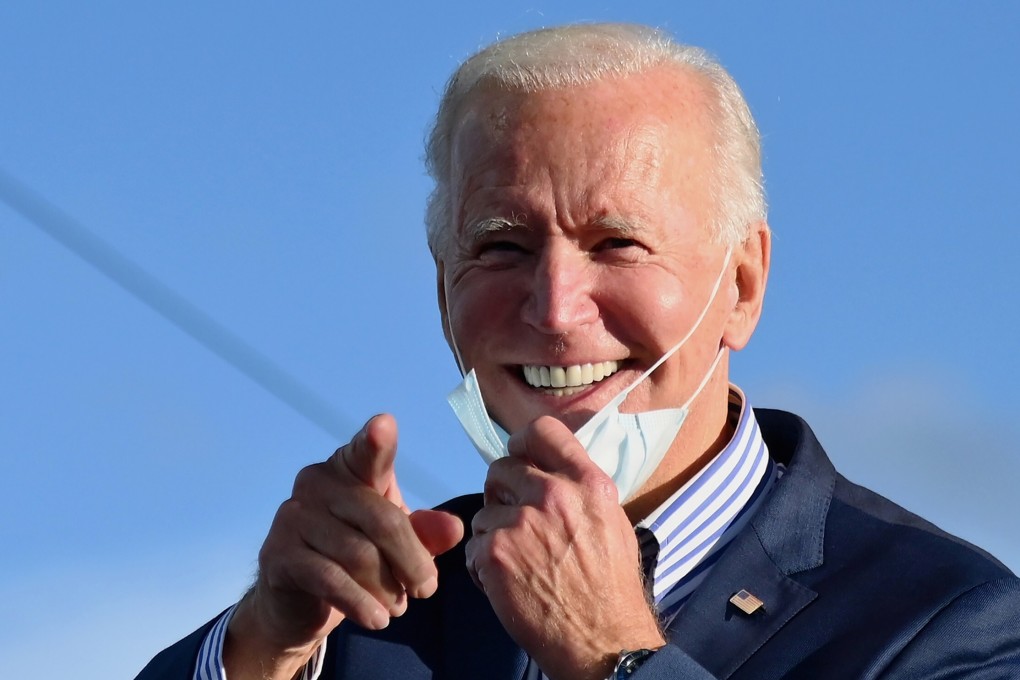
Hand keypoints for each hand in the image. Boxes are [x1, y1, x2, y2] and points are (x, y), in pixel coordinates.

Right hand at [224, 414, 464, 679]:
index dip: (375, 441)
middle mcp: (317, 483)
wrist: (297, 602)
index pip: (366, 453)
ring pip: (360, 555)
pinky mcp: (279, 554)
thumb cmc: (355, 557)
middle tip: (426, 589)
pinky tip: (377, 619)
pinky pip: (331, 579)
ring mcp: (293, 516)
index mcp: (349, 469)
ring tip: (398, 606)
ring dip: (388, 588)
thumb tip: (454, 528)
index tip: (385, 425)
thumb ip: (424, 532)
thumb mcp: (396, 543)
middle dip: (412, 560)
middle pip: (382, 520)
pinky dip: (361, 603)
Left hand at [466, 416, 665, 679]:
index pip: (542, 431)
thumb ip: (579, 490)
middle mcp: (554, 495)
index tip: (520, 459)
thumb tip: (549, 472)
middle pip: (501, 468)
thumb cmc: (611, 588)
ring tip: (517, 564)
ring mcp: (521, 523)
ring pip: (483, 512)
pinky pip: (473, 547)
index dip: (522, 444)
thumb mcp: (610, 522)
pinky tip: (506, 584)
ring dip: (492, 536)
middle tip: (514, 523)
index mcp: (587, 483)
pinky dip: (483, 567)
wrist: (604, 641)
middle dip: (502, 495)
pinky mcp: (495, 554)